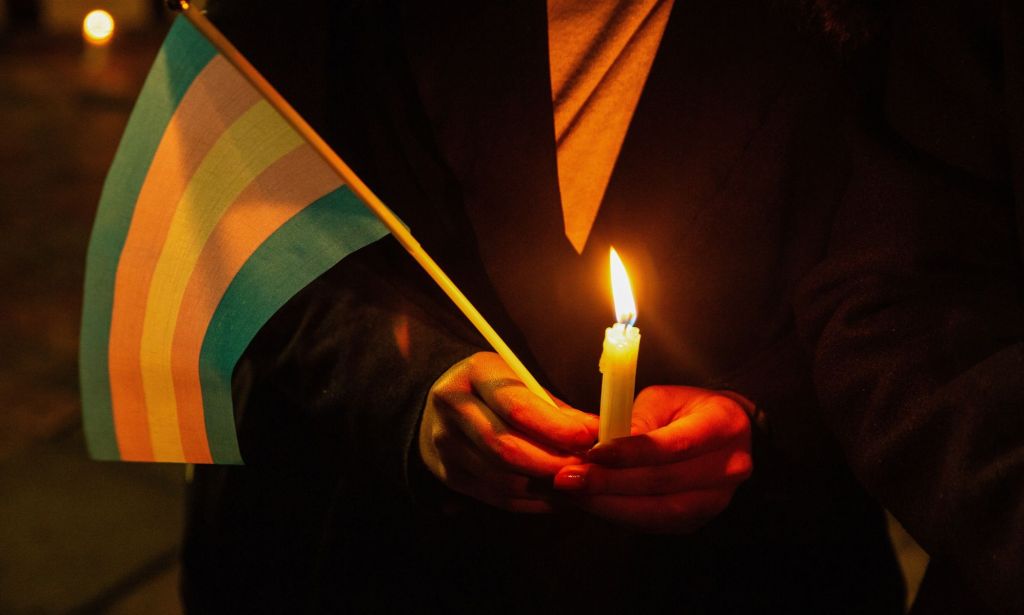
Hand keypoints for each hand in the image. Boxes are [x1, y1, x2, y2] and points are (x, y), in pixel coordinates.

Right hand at [419, 352, 599, 512]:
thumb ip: (555, 408)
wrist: (447, 403)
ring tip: (577, 483)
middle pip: (507, 448)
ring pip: (504, 479)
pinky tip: (557, 496)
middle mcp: (453, 407)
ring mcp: (445, 444)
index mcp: (475, 373)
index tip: (590, 437)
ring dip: (547, 487)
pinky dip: (534, 502)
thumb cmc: (495, 389)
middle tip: (588, 467)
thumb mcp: (522, 381)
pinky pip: (498, 498)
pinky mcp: (449, 475)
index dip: (557, 428)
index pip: (517, 407)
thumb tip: (595, 434)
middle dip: (554, 462)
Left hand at [553, 385, 752, 532]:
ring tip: (576, 494)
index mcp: (722, 425)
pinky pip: (656, 524)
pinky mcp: (698, 520)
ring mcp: (716, 500)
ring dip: (611, 505)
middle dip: (611, 483)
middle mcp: (728, 467)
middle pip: (664, 483)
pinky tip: (594, 504)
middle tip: (570, 478)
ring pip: (659, 511)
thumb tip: (602, 448)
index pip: (674, 445)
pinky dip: (621, 515)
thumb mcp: (662, 399)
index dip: (630, 452)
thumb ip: (636, 421)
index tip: (592, 453)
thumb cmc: (685, 410)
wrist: (722, 435)